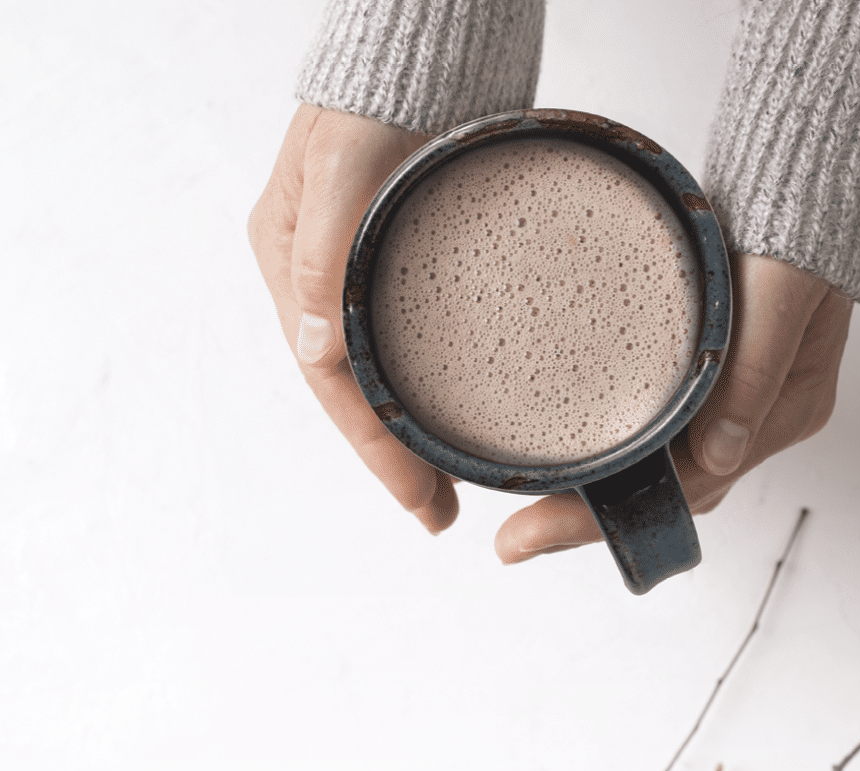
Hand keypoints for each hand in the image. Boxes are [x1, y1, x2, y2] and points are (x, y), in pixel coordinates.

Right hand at [248, 105, 458, 534]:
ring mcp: (356, 265)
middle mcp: (316, 273)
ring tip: (448, 485)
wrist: (432, 32)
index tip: (421, 503)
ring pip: (376, 370)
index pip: (330, 380)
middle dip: (393, 458)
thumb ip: (327, 255)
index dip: (374, 449)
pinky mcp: (401, 253)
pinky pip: (404, 338)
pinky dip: (424, 382)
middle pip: (353, 388)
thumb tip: (316, 352)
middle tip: (439, 516)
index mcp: (289, 258)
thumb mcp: (347, 167)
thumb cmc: (382, 86)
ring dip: (407, 429)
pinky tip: (453, 411)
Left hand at [493, 254, 852, 561]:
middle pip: (667, 490)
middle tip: (513, 541)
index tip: (535, 535)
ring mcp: (732, 396)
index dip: (611, 520)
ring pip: (658, 466)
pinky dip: (611, 446)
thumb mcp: (783, 292)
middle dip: (588, 520)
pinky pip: (655, 425)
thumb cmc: (802, 219)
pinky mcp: (707, 366)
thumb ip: (754, 370)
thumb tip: (716, 455)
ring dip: (596, 490)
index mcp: (783, 412)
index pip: (691, 490)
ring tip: (524, 513)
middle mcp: (755, 418)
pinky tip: (566, 455)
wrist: (807, 164)